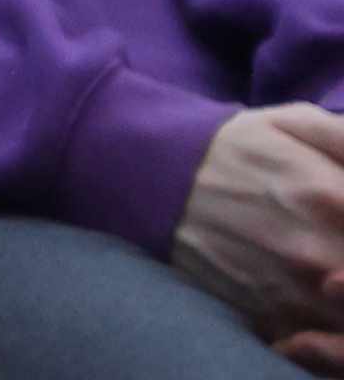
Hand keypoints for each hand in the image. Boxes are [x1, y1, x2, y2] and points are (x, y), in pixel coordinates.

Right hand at [181, 106, 343, 345]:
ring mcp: (292, 292)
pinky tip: (332, 316)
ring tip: (342, 283)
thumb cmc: (235, 148)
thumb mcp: (295, 122)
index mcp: (334, 198)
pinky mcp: (267, 319)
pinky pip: (324, 351)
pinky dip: (337, 344)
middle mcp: (318, 252)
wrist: (149, 176)